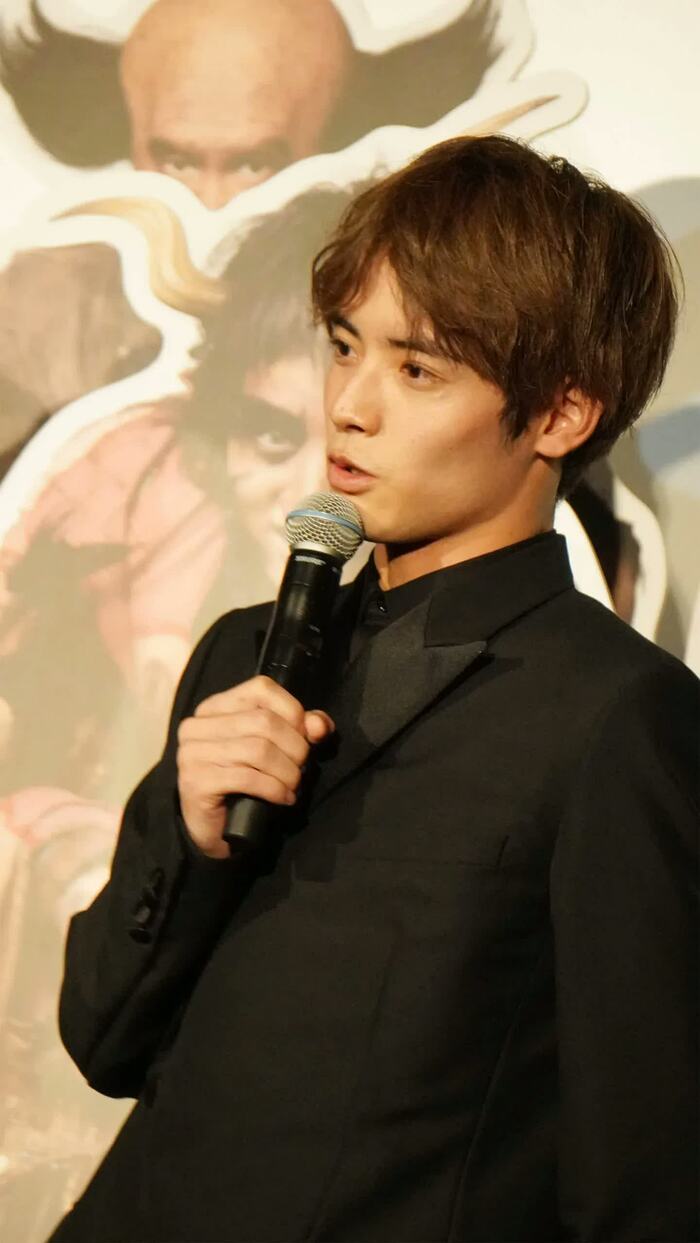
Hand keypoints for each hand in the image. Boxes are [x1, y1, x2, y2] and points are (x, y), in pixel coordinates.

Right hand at [176, 675, 334, 858]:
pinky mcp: (196, 782)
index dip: (293, 711)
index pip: (261, 688)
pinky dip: (275, 789)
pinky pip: (248, 778)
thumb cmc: (245, 784)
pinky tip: (283, 798)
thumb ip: (300, 729)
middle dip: (295, 747)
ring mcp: (192, 753)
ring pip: (258, 750)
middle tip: (301, 769)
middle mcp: (198, 724)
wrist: (215, 830)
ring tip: (293, 785)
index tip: (305, 738)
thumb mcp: (275, 749)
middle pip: (264, 721)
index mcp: (215, 707)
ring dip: (287, 772)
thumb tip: (319, 725)